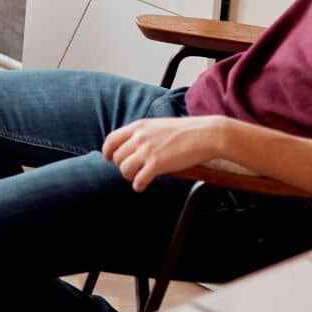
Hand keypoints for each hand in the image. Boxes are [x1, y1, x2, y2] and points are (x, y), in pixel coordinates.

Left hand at [101, 116, 229, 191]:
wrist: (205, 134)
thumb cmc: (186, 131)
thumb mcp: (158, 125)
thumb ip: (144, 134)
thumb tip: (135, 146)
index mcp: (139, 126)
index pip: (111, 139)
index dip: (107, 151)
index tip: (108, 158)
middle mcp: (139, 138)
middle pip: (116, 157)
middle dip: (121, 166)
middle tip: (131, 171)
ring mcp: (147, 151)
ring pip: (124, 169)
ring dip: (129, 176)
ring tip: (138, 178)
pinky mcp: (156, 164)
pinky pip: (138, 180)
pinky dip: (138, 185)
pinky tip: (142, 186)